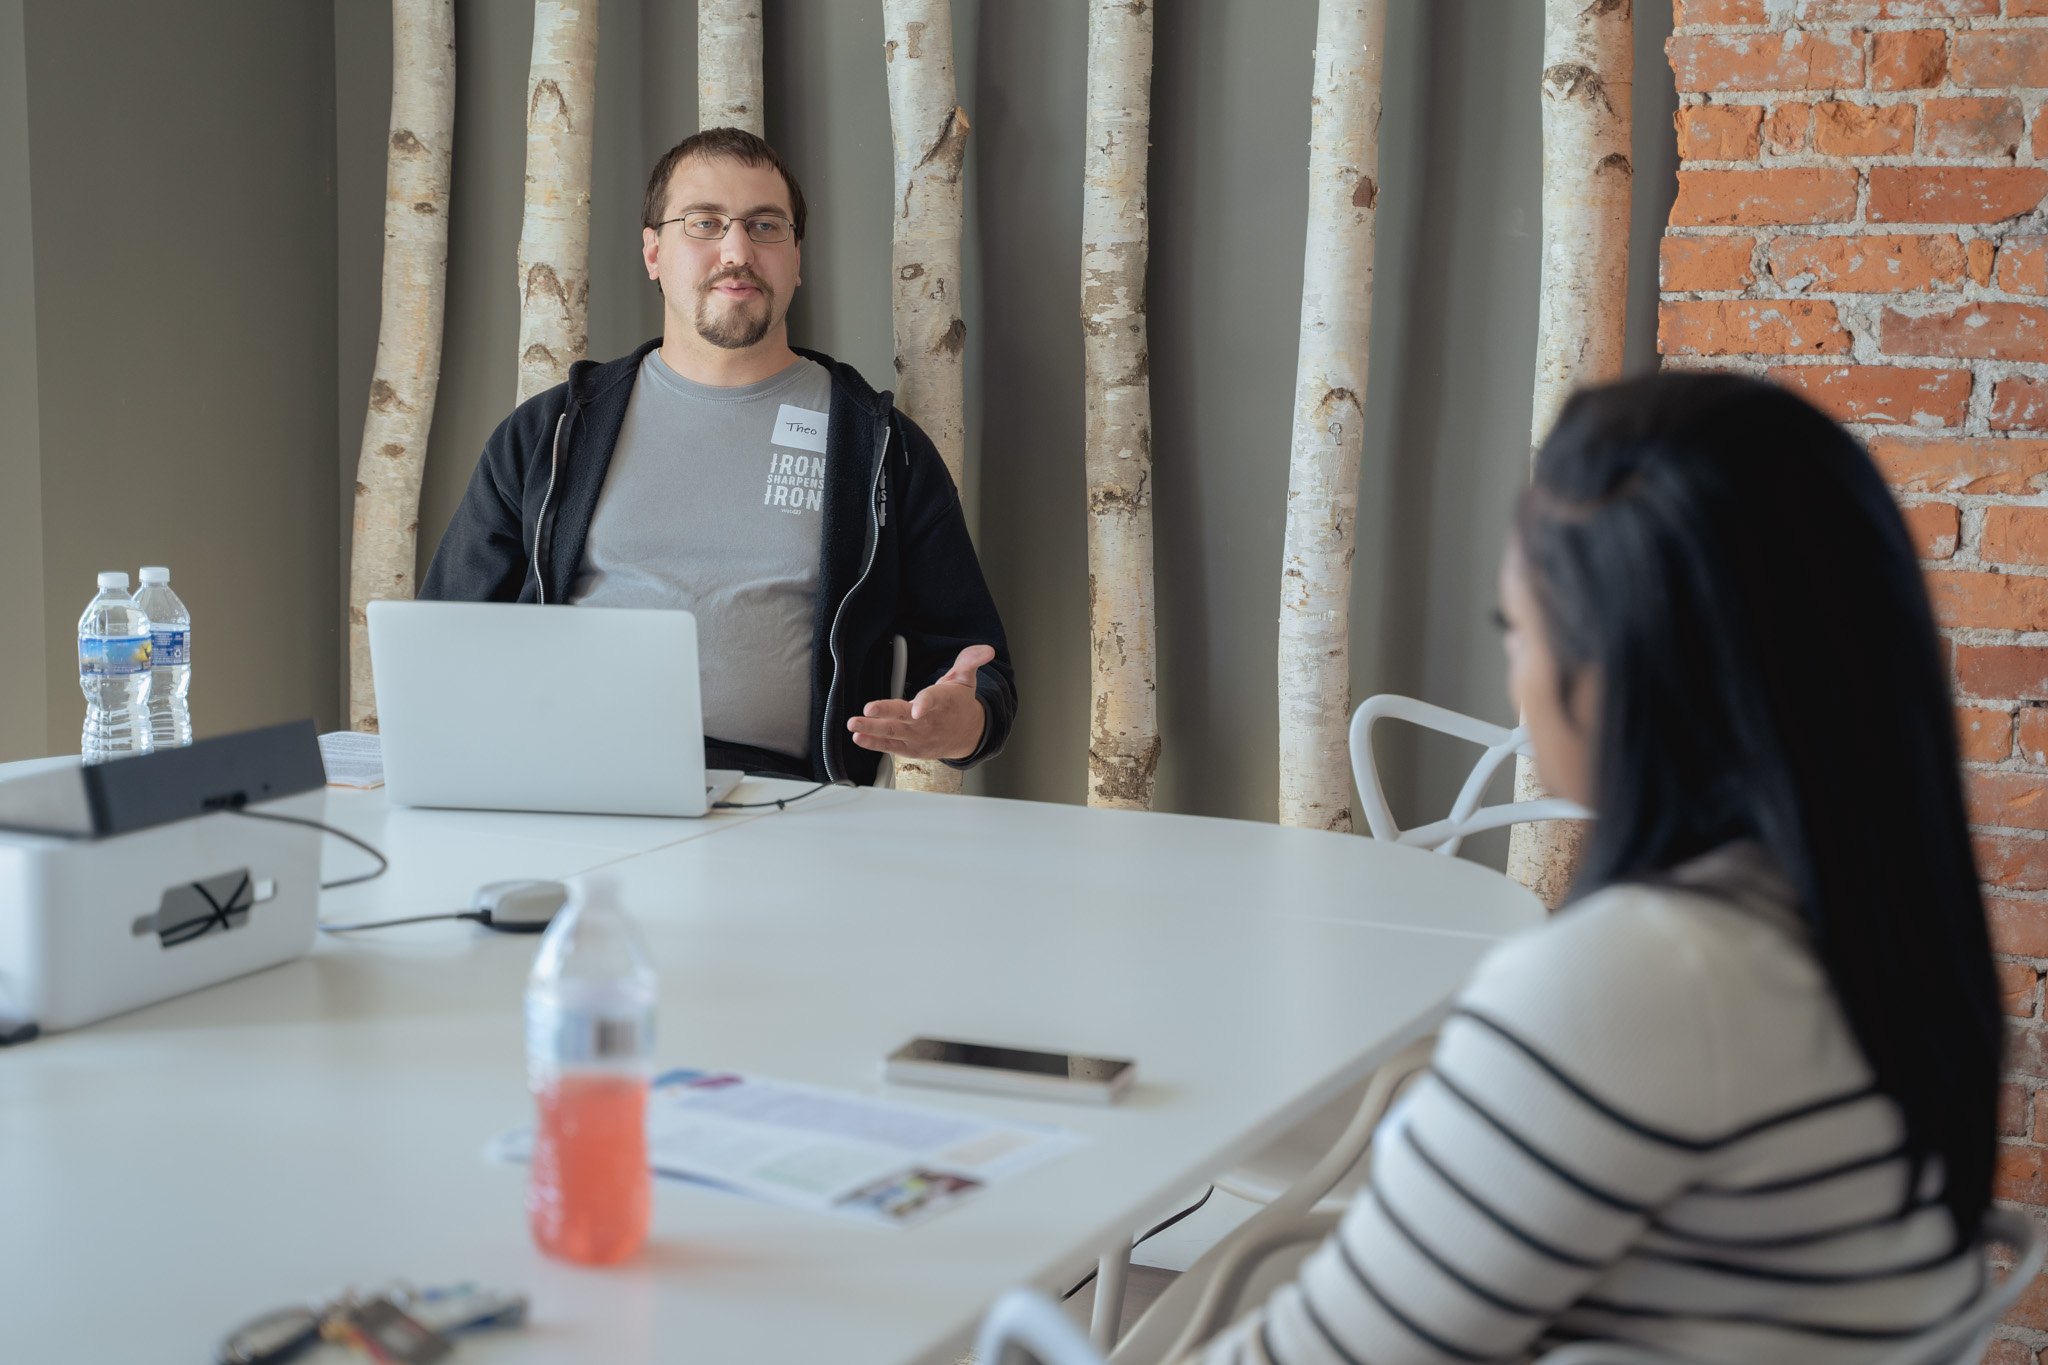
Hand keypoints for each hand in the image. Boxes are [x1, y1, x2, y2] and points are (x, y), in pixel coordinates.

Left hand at [847, 645, 993, 761]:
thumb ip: (969, 661)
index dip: (925, 704)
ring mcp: (918, 736)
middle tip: (867, 710)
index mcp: (942, 701)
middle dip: (885, 714)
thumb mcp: (966, 679)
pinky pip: (890, 746)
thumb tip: (986, 650)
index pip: (933, 700)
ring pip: (893, 733)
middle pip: (905, 717)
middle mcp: (928, 721)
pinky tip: (859, 738)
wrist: (967, 736)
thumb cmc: (960, 705)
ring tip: (854, 724)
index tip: (917, 708)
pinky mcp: (911, 747)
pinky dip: (874, 743)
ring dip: (872, 729)